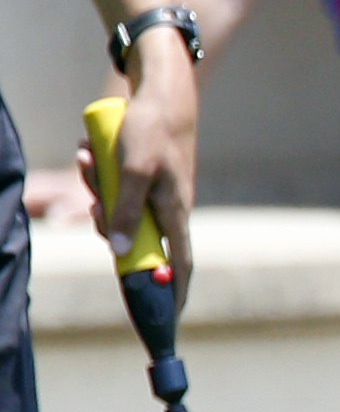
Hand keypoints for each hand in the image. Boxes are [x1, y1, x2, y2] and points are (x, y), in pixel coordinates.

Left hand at [85, 52, 198, 304]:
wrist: (161, 93)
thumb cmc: (153, 131)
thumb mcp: (133, 172)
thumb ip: (127, 212)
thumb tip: (121, 252)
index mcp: (175, 213)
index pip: (179, 265)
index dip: (173, 293)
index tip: (167, 319)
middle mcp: (168, 208)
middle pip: (134, 237)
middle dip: (106, 220)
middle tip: (96, 202)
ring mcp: (156, 193)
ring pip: (119, 209)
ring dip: (96, 189)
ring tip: (89, 159)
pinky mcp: (144, 178)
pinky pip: (115, 188)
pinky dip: (99, 174)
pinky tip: (91, 151)